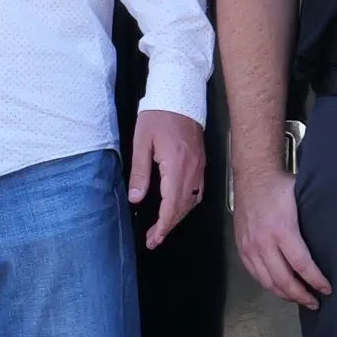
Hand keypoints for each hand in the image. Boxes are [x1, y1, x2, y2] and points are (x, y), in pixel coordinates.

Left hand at [126, 108, 205, 250]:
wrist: (179, 96)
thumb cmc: (158, 116)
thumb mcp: (141, 142)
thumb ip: (140, 173)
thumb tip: (136, 198)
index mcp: (176, 165)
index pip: (172, 205)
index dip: (163, 225)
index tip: (154, 238)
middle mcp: (192, 169)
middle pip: (183, 207)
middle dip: (168, 226)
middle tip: (154, 240)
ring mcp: (199, 167)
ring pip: (192, 201)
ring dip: (178, 217)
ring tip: (162, 228)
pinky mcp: (200, 163)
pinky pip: (197, 191)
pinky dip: (187, 204)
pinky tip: (177, 208)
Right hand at [231, 164, 329, 308]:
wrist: (252, 176)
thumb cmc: (281, 186)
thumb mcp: (303, 199)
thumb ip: (315, 221)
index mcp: (282, 230)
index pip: (301, 265)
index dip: (315, 281)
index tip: (327, 289)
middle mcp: (263, 242)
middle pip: (283, 279)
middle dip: (301, 295)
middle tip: (315, 302)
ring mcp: (250, 246)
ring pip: (267, 281)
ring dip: (285, 294)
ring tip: (299, 299)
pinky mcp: (242, 248)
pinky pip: (255, 274)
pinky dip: (269, 285)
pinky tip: (280, 288)